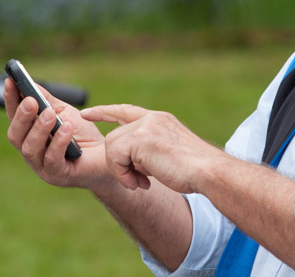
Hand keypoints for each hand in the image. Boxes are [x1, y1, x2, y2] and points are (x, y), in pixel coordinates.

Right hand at [5, 78, 108, 188]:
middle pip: (16, 135)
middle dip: (22, 117)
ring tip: (49, 114)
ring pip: (30, 149)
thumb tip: (31, 85)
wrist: (106, 157)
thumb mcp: (65, 113)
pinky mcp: (57, 175)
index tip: (10, 82)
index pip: (14, 117)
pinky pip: (52, 159)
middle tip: (31, 101)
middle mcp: (31, 151)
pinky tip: (66, 128)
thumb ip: (47, 101)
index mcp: (30, 134)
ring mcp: (42, 166)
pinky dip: (58, 142)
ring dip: (39, 129)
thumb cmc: (83, 135)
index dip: (10, 100)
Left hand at [81, 104, 222, 193]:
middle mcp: (151, 118)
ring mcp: (146, 126)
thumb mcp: (168, 153)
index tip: (87, 113)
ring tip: (139, 183)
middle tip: (136, 181)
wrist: (207, 171)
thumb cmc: (193, 170)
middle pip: (114, 138)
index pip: (125, 111)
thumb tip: (130, 161)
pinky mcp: (140, 138)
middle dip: (118, 164)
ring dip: (121, 171)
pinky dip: (122, 174)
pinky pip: (116, 157)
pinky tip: (140, 183)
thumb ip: (148, 150)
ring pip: (112, 147)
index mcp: (159, 119)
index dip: (104, 112)